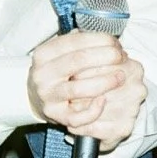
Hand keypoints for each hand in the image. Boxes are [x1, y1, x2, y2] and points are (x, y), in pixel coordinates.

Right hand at [27, 30, 144, 149]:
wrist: (34, 97)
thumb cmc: (56, 72)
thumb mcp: (59, 53)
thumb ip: (79, 42)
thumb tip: (109, 41)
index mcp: (44, 54)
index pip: (75, 41)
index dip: (100, 40)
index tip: (116, 43)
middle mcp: (42, 74)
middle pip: (78, 60)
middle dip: (106, 56)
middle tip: (122, 57)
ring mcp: (48, 97)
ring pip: (79, 89)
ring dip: (105, 81)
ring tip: (121, 77)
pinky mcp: (56, 117)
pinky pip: (77, 117)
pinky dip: (93, 110)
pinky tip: (104, 100)